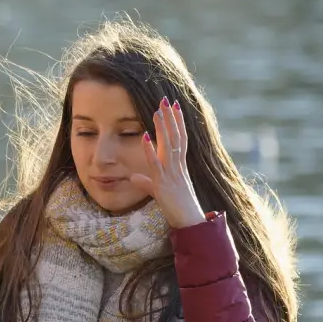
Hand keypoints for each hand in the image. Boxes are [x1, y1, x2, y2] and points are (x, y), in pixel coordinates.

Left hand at [130, 97, 205, 228]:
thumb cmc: (176, 207)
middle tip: (166, 99)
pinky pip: (155, 164)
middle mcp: (178, 166)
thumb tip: (133, 177)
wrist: (188, 222)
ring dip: (162, 127)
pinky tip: (144, 136)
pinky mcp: (163, 184)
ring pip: (168, 146)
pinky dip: (149, 150)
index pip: (180, 138)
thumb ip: (146, 182)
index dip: (178, 122)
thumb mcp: (160, 192)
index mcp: (179, 166)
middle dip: (171, 118)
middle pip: (176, 137)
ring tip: (156, 110)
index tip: (174, 106)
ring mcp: (172, 174)